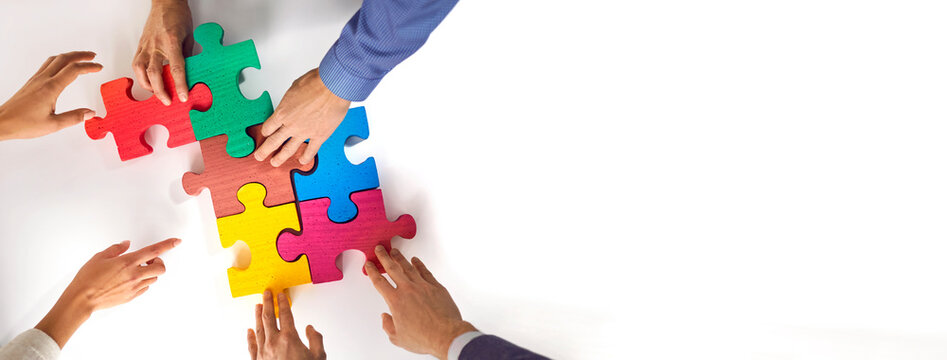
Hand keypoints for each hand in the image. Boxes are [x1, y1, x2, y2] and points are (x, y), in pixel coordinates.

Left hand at [0, 51, 102, 140]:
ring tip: (79, 58)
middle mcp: (43, 80)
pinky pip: (47, 64)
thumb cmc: (22, 123)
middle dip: (81, 55)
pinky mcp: (32, 82)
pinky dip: (59, 61)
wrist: (2, 121)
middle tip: (92, 56)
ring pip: (55, 59)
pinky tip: (61, 66)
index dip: (89, 67)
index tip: (98, 67)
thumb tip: (90, 113)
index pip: (74, 70)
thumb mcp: (53, 125)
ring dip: (69, 56)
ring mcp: (36, 79)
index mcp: (51, 88)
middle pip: (64, 59)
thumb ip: (74, 117)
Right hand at [34, 238, 180, 347]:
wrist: (82, 299)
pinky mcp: (131, 296)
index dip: (168, 244)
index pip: (154, 250)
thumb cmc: (88, 278)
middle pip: (161, 268)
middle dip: (159, 262)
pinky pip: (145, 288)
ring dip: (150, 273)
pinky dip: (143, 282)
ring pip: (154, 279)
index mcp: (128, 262)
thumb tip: (126, 244)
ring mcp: (134, 287)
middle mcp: (134, 275)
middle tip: (148, 261)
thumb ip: (116, 249)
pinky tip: (131, 280)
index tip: (177, 241)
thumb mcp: (100, 257)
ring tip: (136, 270)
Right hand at [133, 0, 191, 105]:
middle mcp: (156, 44)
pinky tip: (147, 82)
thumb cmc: (178, 15)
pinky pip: (136, 63)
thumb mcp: (190, 36)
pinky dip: (141, 75)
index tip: (183, 96)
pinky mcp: (140, 45)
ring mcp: (146, 45)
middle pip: (154, 73)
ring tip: (156, 94)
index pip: (176, 68)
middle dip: (160, 91)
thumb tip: (190, 73)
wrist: (165, 2)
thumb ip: (188, 55)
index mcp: (171, 41)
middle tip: (168, 101)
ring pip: (140, 69)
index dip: (180, 84)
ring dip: (147, 85)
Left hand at [248, 290, 326, 359]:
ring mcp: (263, 352)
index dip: (282, 302)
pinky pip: (252, 346)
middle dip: (267, 302)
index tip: (280, 295)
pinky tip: (249, 331)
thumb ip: (316, 340)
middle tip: (266, 292)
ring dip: (257, 315)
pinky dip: (250, 337)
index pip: (285, 314)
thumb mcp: (319, 357)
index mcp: (289, 338)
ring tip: (257, 306)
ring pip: (258, 328)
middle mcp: (274, 342)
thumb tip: (310, 329)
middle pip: (268, 317)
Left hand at [252, 68, 350, 166]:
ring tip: (274, 163)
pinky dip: (305, 157)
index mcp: (282, 112)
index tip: (265, 135)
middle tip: (259, 156)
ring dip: (280, 158)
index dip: (265, 132)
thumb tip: (293, 102)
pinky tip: (301, 160)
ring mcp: (304, 132)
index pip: (268, 127)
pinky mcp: (319, 136)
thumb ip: (291, 100)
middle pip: (273, 142)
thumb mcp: (294, 88)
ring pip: (288, 150)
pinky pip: (310, 150)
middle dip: (264, 151)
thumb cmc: (316, 83)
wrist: (333, 87)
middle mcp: (291, 125)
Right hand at [365, 246, 475, 359]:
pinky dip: (419, 265)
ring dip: (400, 258)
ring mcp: (423, 286)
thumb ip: (388, 326)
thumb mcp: (398, 338)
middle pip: (392, 269)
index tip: (369, 264)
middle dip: (384, 257)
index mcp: (396, 301)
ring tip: (395, 251)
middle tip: (380, 249)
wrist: (446, 335)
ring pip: (409, 268)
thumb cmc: (424, 338)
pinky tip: (416, 261)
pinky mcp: (436, 287)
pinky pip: (425, 272)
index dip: (372, 271)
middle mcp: (408, 290)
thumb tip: (385, 317)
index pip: (380, 282)